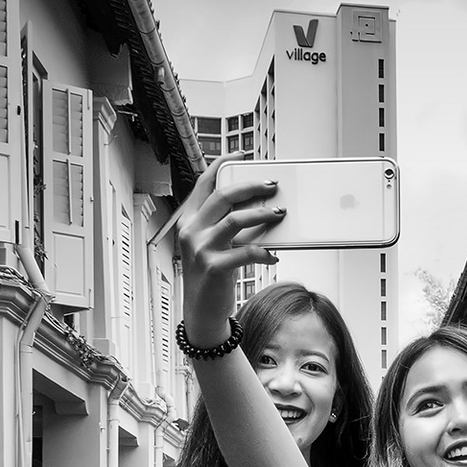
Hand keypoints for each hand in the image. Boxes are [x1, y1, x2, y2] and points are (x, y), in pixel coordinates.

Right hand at [175, 152, 284, 344]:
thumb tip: (256, 203)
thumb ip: (225, 223)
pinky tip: (273, 254)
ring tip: (278, 214)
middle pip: (223, 196)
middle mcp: (191, 231)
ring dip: (261, 214)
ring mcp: (200, 249)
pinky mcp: (214, 268)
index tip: (240, 155)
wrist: (201, 312)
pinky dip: (264, 250)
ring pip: (235, 219)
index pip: (202, 183)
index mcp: (189, 220)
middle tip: (272, 185)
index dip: (221, 165)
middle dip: (251, 186)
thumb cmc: (211, 276)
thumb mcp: (213, 244)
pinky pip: (246, 251)